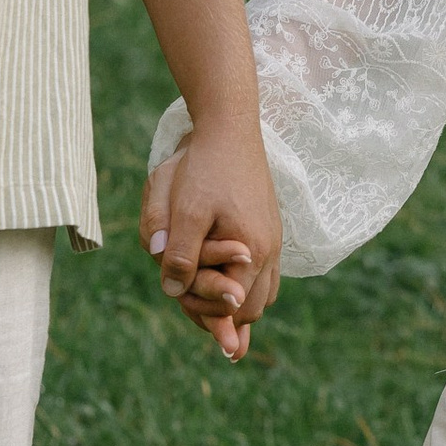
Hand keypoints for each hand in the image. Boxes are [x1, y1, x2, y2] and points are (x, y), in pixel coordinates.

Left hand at [142, 125, 281, 360]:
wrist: (229, 129)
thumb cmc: (204, 167)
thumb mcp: (185, 209)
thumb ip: (180, 254)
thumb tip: (172, 291)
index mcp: (252, 250)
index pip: (233, 309)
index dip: (206, 315)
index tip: (182, 306)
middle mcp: (270, 251)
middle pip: (251, 310)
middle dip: (222, 316)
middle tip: (194, 314)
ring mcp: (272, 242)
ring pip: (261, 296)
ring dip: (235, 306)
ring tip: (212, 312)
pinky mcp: (268, 231)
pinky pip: (263, 276)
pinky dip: (243, 287)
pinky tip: (226, 286)